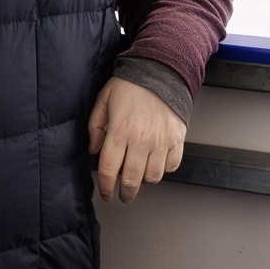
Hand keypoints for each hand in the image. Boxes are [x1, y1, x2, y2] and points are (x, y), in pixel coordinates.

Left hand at [87, 76, 186, 203]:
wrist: (161, 72)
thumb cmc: (130, 85)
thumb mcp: (103, 100)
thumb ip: (94, 126)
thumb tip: (93, 150)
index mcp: (120, 131)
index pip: (109, 169)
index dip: (105, 187)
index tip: (105, 194)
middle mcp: (141, 140)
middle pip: (131, 179)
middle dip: (125, 193)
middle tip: (123, 196)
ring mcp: (161, 142)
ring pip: (153, 177)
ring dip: (144, 182)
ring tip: (139, 178)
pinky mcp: (177, 140)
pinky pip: (172, 166)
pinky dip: (164, 170)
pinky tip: (156, 165)